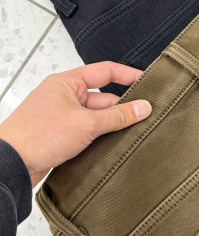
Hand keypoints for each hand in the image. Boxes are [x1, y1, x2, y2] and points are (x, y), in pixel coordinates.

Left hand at [0, 62, 152, 187]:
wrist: (11, 164)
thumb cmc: (38, 135)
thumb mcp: (86, 124)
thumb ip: (118, 116)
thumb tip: (143, 107)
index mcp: (67, 83)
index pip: (105, 71)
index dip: (128, 75)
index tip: (148, 82)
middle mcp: (65, 96)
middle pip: (104, 98)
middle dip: (122, 109)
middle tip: (145, 117)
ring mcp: (63, 117)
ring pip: (97, 118)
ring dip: (111, 126)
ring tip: (133, 135)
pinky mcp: (61, 136)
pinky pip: (88, 132)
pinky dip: (101, 138)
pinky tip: (114, 147)